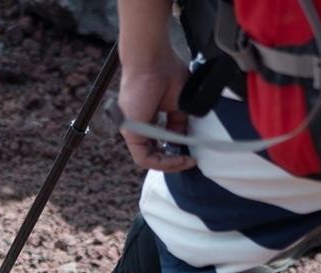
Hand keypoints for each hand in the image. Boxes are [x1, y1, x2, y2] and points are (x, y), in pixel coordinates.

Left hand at [117, 52, 197, 172]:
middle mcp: (136, 126)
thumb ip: (178, 123)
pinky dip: (162, 162)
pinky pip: (144, 157)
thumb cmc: (165, 73)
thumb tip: (181, 139)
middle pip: (151, 153)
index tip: (190, 153)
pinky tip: (178, 159)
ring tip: (185, 162)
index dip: (173, 152)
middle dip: (171, 161)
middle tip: (188, 161)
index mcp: (145, 118)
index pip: (156, 143)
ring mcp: (132, 130)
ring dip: (168, 164)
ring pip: (147, 159)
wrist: (153, 61)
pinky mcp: (131, 133)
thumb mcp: (178, 105)